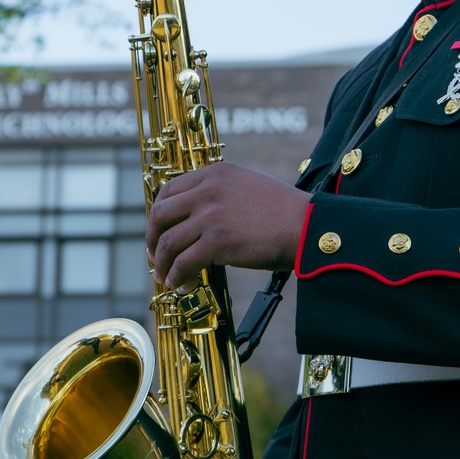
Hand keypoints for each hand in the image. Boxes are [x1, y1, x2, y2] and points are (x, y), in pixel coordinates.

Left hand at [146, 161, 310, 288]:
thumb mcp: (249, 185)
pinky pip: (184, 263)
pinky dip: (177, 277)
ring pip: (168, 242)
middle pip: (160, 214)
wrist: (307, 226)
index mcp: (216, 173)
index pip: (169, 188)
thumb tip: (200, 216)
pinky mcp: (217, 242)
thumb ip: (222, 192)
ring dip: (162, 263)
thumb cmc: (285, 211)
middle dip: (152, 238)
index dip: (158, 212)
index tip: (159, 228)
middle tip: (154, 255)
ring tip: (166, 277)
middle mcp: (208, 190)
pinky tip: (181, 284)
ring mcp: (210, 215)